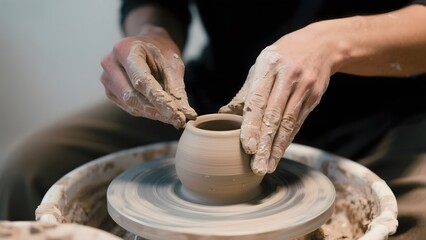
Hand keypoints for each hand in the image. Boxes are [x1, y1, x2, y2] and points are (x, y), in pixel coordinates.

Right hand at [100, 27, 196, 127]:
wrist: (146, 44)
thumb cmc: (160, 51)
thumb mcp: (173, 63)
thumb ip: (177, 87)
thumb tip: (185, 113)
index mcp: (125, 49)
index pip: (141, 80)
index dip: (158, 99)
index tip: (174, 113)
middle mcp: (110, 62)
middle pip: (131, 96)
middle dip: (156, 110)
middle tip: (177, 119)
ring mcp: (106, 77)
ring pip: (129, 104)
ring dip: (152, 113)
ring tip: (172, 115)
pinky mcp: (109, 90)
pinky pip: (128, 106)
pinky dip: (145, 111)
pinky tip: (159, 109)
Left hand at [220, 22, 341, 174]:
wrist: (320, 45)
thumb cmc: (281, 57)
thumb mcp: (262, 65)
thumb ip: (246, 91)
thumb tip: (223, 114)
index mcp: (269, 66)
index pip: (258, 100)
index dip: (252, 125)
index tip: (247, 147)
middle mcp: (288, 77)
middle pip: (275, 116)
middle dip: (265, 144)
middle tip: (257, 167)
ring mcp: (304, 87)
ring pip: (288, 123)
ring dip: (277, 148)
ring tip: (267, 167)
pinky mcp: (315, 96)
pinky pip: (299, 122)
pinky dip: (288, 139)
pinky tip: (279, 153)